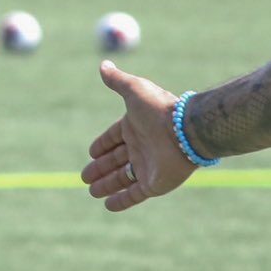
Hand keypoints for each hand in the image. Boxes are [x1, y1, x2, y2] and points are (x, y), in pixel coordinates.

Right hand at [81, 60, 195, 210]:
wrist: (186, 131)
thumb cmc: (159, 109)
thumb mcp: (134, 90)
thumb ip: (117, 80)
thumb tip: (103, 64)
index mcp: (134, 127)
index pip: (114, 138)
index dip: (102, 145)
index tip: (91, 153)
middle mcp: (141, 147)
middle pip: (116, 160)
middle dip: (100, 168)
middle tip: (84, 177)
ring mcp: (147, 167)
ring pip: (122, 178)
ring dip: (107, 185)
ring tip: (92, 191)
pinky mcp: (154, 184)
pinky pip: (134, 195)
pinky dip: (121, 201)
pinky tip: (108, 205)